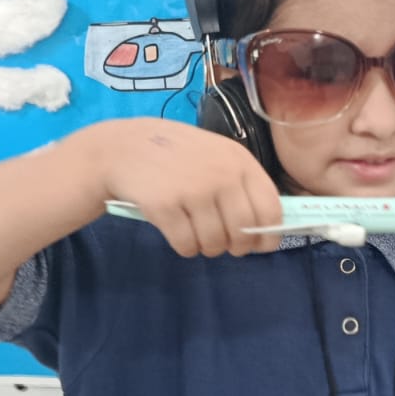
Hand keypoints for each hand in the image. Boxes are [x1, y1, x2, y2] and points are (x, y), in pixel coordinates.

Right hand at [79, 118, 283, 257]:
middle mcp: (221, 175)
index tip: (259, 246)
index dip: (267, 235)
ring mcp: (193, 190)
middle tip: (223, 244)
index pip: (270, 209)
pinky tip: (178, 233)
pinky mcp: (166, 206)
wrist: (124, 147)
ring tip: (196, 234)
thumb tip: (263, 230)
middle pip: (243, 231)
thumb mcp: (216, 155)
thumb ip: (241, 185)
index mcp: (239, 161)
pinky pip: (187, 245)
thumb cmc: (177, 155)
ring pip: (215, 242)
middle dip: (236, 246)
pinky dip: (185, 248)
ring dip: (208, 248)